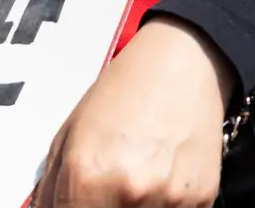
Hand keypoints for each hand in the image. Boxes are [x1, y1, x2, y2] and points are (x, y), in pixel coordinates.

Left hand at [35, 17, 236, 207]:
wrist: (184, 61)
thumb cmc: (123, 92)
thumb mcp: (68, 136)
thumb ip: (51, 191)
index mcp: (87, 177)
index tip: (80, 203)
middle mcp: (130, 192)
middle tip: (108, 191)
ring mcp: (170, 199)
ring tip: (138, 180)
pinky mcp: (203, 198)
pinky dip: (165, 207)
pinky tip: (163, 180)